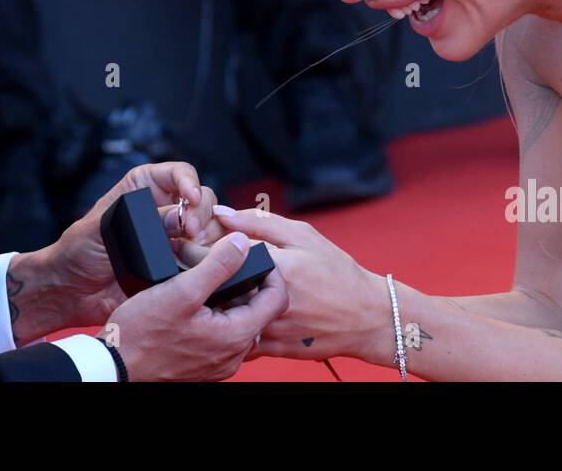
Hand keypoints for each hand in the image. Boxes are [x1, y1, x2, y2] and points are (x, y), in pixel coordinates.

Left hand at [7, 162, 227, 343]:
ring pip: (211, 227)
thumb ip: (142, 220)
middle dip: (202, 213)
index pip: (180, 173)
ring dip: (208, 237)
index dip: (190, 183)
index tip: (190, 200)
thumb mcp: (104, 227)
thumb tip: (179, 217)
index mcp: (145, 187)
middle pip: (203, 198)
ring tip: (189, 251)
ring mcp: (176, 237)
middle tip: (191, 233)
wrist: (74, 291)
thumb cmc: (79, 250)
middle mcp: (166, 208)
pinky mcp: (180, 264)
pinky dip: (207, 260)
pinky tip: (194, 267)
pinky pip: (206, 256)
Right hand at [103, 232, 288, 380]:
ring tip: (205, 279)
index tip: (251, 254)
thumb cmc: (143, 333)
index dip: (271, 272)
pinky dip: (216, 315)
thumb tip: (243, 243)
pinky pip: (222, 336)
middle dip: (246, 283)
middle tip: (223, 263)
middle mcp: (234, 355)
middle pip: (259, 310)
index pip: (278, 298)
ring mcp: (219, 363)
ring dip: (229, 299)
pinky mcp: (204, 365)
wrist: (116, 367)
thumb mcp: (181, 290)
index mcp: (236, 336)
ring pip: (239, 322)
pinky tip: (193, 303)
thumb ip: (217, 265)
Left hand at [207, 205, 386, 363]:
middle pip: (216, 286)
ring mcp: (272, 326)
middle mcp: (270, 297)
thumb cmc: (335, 270)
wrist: (366, 317)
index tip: (195, 244)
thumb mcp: (303, 236)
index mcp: (276, 264)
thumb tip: (221, 213)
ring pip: (224, 314)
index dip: (201, 247)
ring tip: (218, 290)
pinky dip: (232, 325)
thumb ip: (259, 222)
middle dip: (205, 276)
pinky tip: (239, 313)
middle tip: (201, 268)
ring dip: (215, 302)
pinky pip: (238, 337)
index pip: (220, 252)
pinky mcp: (273, 348)